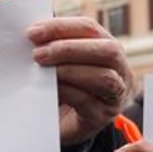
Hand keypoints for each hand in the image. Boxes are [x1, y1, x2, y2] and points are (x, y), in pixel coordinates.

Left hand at [27, 16, 131, 145]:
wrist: (65, 124)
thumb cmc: (63, 86)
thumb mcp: (62, 61)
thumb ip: (53, 46)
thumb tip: (33, 34)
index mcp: (107, 47)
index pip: (90, 28)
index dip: (62, 27)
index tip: (33, 32)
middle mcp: (119, 69)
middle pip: (107, 50)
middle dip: (69, 49)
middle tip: (38, 54)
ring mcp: (116, 95)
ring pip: (104, 77)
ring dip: (69, 70)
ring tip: (42, 71)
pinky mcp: (102, 117)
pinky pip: (88, 101)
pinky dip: (67, 92)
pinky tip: (49, 89)